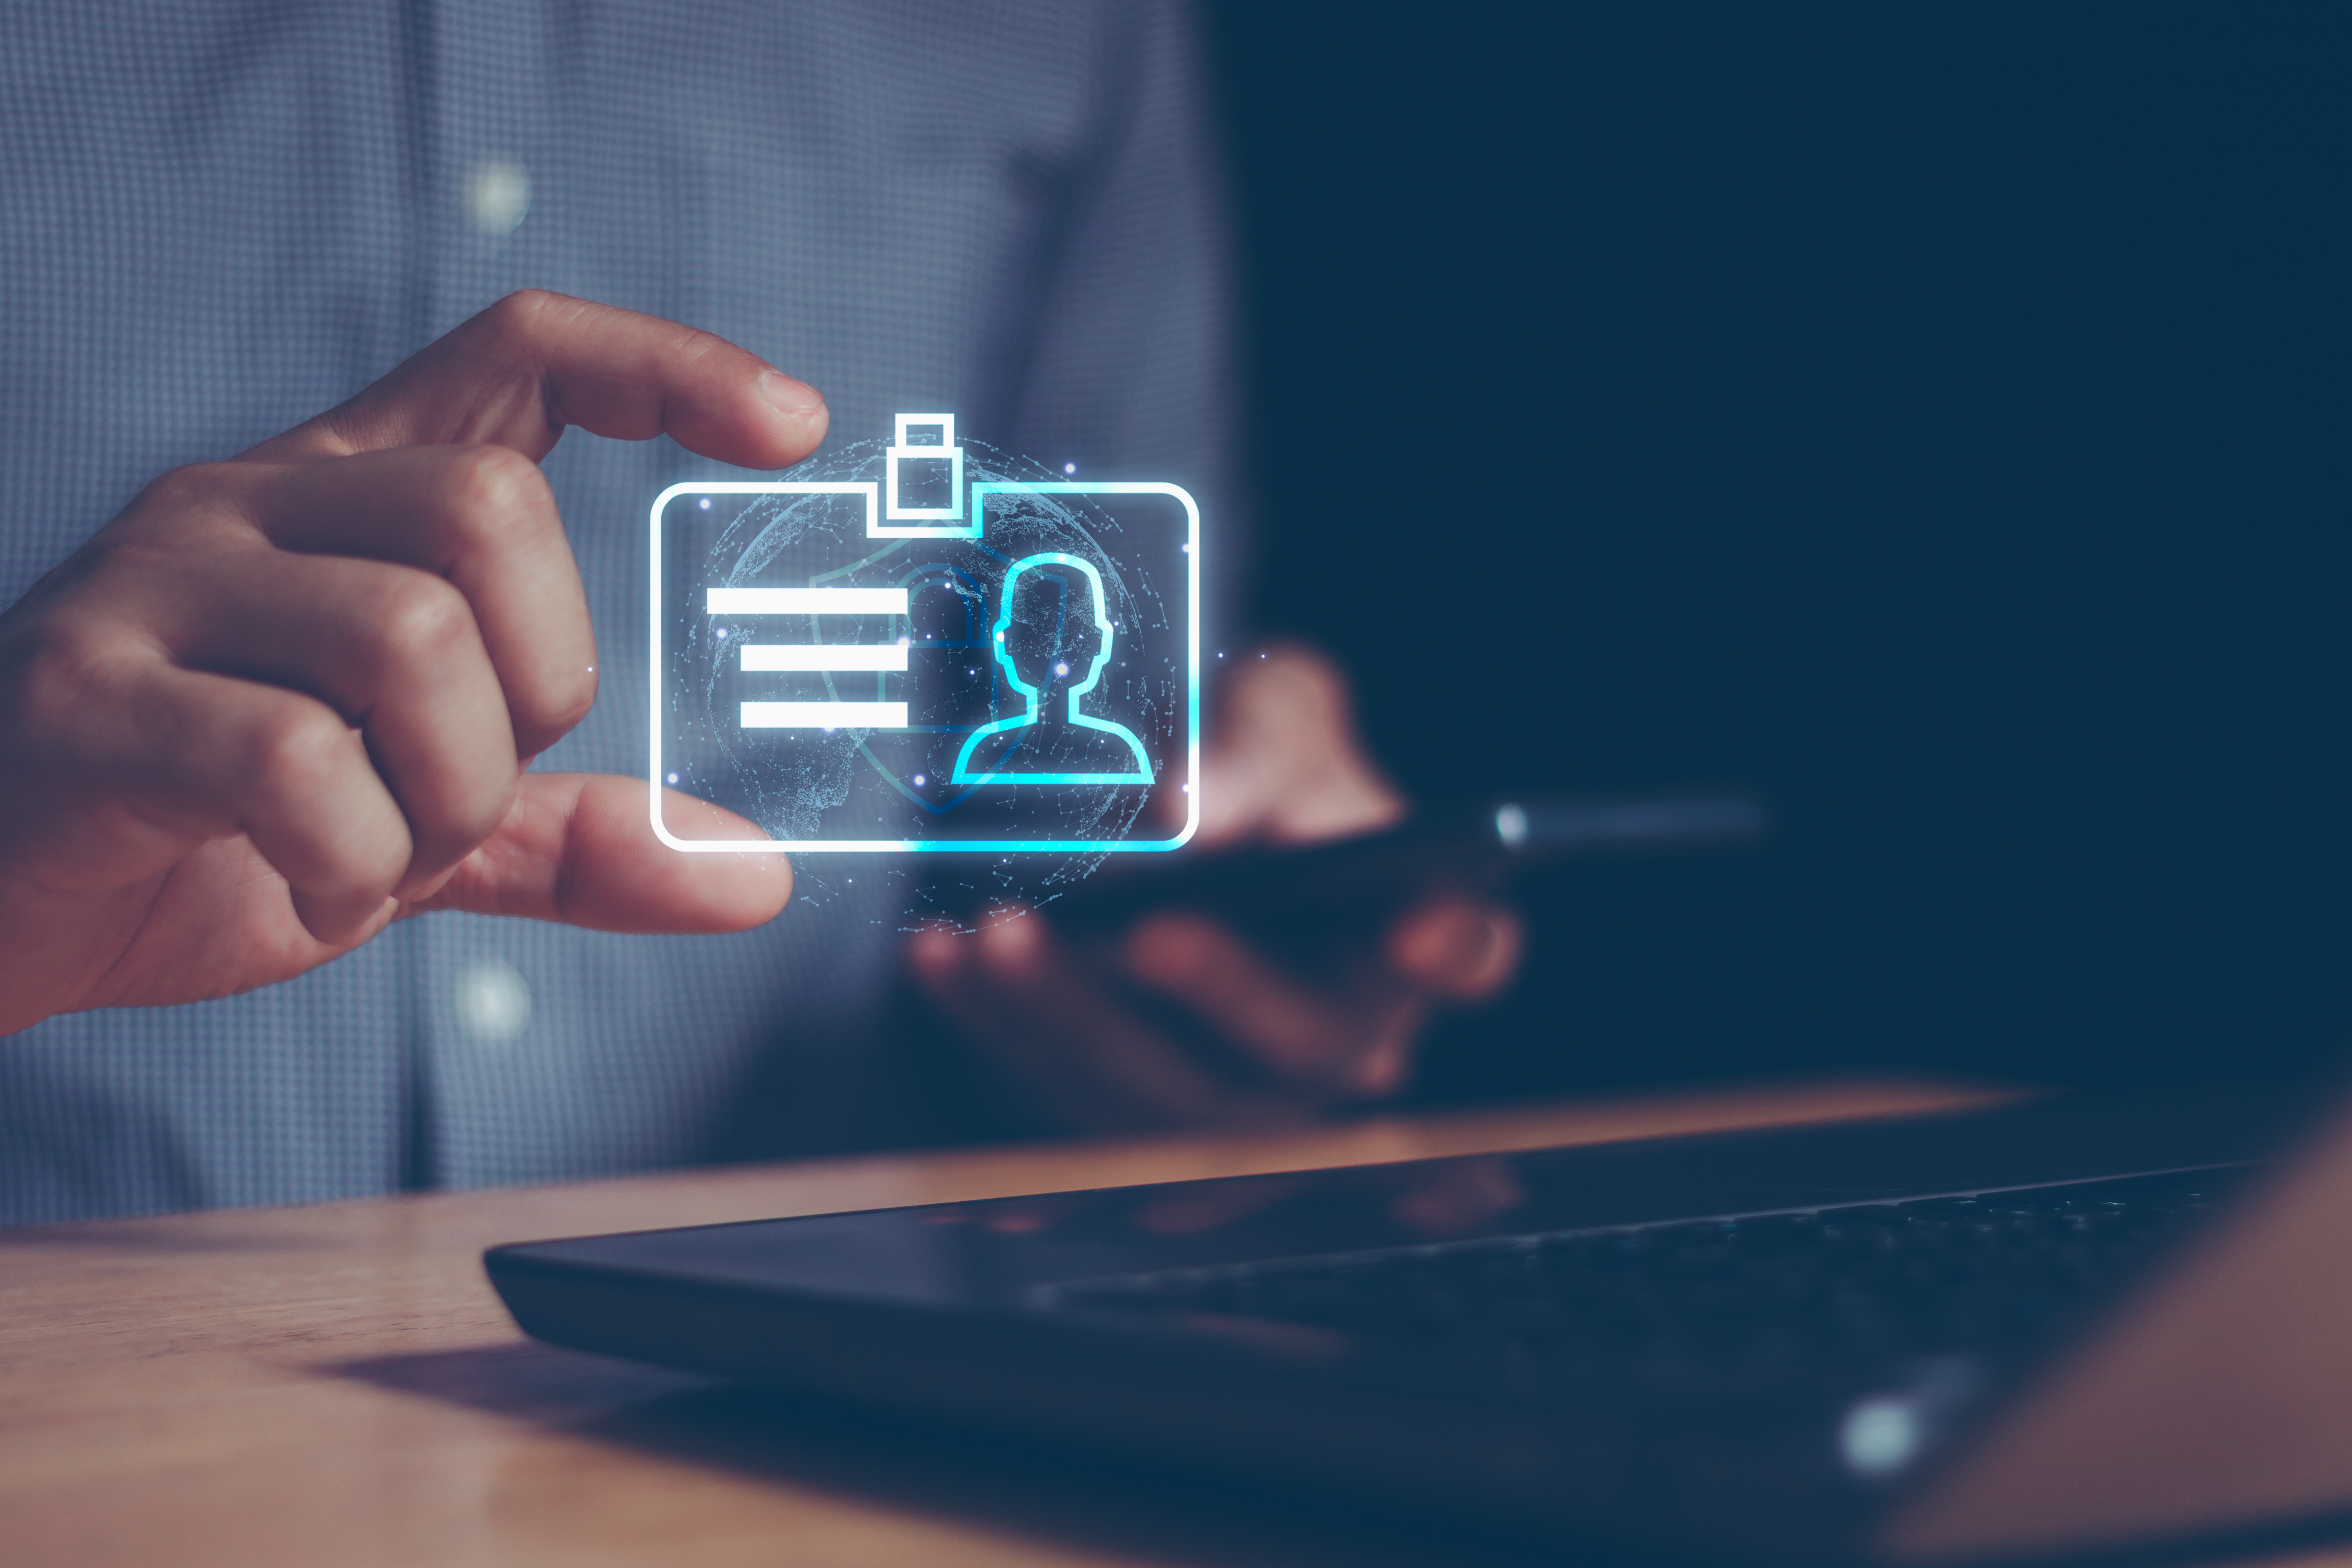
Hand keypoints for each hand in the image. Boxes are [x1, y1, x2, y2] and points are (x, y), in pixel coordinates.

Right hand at [0, 291, 812, 1035]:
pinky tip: (315, 884)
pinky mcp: (86, 701)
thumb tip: (759, 877)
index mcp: (341, 499)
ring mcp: (153, 592)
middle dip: (540, 684)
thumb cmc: (206, 835)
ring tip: (384, 850)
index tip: (794, 427)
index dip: (665, 368)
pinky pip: (293, 760)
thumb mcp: (420, 828)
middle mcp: (246, 504)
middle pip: (490, 510)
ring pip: (408, 636)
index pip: (522, 352)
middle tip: (471, 784)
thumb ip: (574, 839)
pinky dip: (350, 861)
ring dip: (448, 790)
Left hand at [909, 646, 1522, 1130]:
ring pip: (1165, 1101)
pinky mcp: (1119, 1120)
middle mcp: (1334, 1036)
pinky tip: (942, 967)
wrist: (1154, 819)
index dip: (1457, 947)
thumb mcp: (1273, 704)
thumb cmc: (1249, 763)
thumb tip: (1188, 804)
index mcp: (1404, 933)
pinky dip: (993, 1035)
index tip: (1424, 926)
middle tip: (1145, 932)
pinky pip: (1057, 1106)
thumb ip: (1257, 736)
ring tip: (996, 935)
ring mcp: (1228, 1098)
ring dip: (1072, 1022)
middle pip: (1300, 1048)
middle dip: (1222, 990)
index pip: (1470, 951)